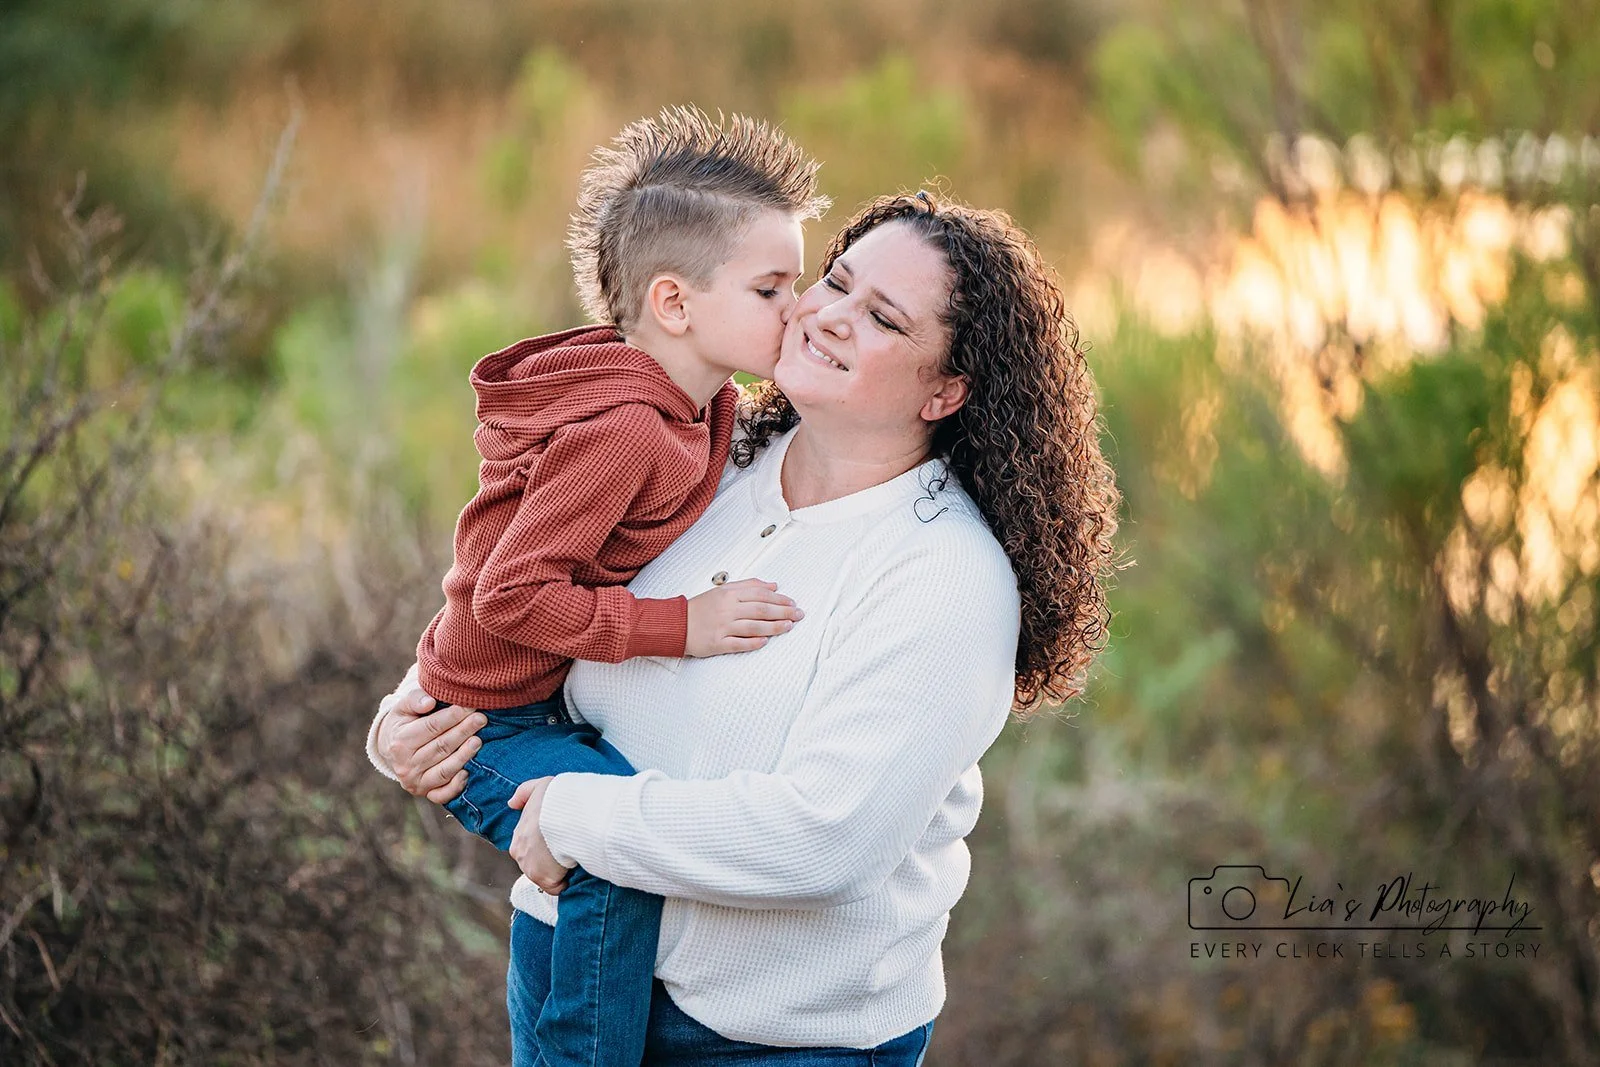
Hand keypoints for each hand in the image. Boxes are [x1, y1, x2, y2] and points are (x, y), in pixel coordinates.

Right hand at [377, 683, 485, 802]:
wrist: (393, 749)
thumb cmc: (404, 723)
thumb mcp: (402, 708)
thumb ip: (414, 699)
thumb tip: (430, 702)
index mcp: (399, 742)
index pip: (431, 727)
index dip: (452, 716)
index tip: (469, 706)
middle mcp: (406, 765)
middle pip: (441, 747)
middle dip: (463, 732)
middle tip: (481, 719)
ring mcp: (415, 782)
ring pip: (444, 770)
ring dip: (464, 755)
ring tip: (479, 741)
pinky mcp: (425, 794)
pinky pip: (442, 794)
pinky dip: (456, 786)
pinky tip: (469, 772)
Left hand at [507, 777, 571, 892]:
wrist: (565, 814)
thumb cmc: (554, 800)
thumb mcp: (537, 787)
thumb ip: (523, 794)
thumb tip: (511, 804)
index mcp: (518, 838)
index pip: (529, 848)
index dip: (544, 847)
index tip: (557, 841)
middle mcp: (520, 855)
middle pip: (536, 864)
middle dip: (550, 861)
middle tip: (567, 849)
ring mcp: (532, 869)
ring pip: (546, 876)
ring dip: (558, 871)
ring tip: (572, 857)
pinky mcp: (546, 880)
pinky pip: (557, 887)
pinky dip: (566, 882)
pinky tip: (574, 869)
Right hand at [685, 579, 803, 656]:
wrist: (676, 624)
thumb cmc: (701, 607)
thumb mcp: (723, 590)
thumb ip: (749, 586)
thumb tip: (773, 586)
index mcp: (729, 594)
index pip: (760, 594)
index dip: (779, 598)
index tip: (793, 603)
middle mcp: (727, 610)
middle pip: (761, 610)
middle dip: (783, 612)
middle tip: (799, 615)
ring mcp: (722, 627)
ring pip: (753, 627)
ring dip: (773, 627)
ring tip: (789, 627)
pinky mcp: (716, 644)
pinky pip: (738, 644)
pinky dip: (753, 643)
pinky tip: (765, 642)